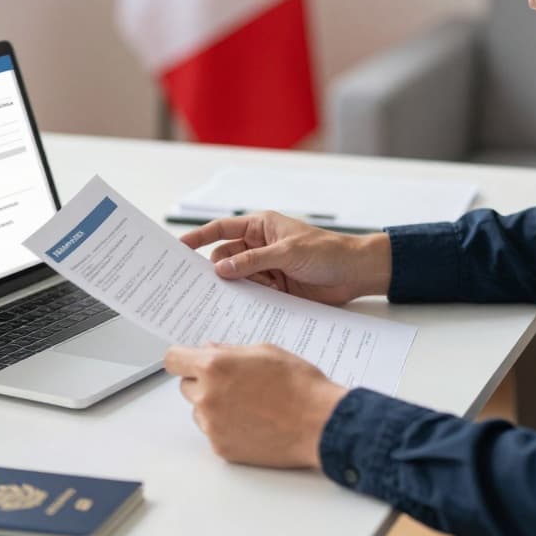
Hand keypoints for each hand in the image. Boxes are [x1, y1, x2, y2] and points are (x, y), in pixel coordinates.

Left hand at [165, 343, 347, 467]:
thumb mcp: (265, 351)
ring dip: (214, 406)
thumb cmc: (299, 385)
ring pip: (199, 411)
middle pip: (186, 386)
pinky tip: (253, 422)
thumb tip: (208, 349)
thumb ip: (230, 350)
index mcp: (215, 366)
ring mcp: (212, 425)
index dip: (183, 358)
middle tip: (234, 383)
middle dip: (203, 382)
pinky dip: (226, 428)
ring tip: (248, 405)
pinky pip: (213, 432)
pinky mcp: (221, 447)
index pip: (174, 359)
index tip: (190, 361)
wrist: (320, 424)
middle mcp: (207, 396)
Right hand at [179, 212, 390, 305]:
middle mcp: (260, 247)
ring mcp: (267, 269)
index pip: (222, 229)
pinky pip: (253, 295)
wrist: (356, 274)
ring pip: (237, 279)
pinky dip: (247, 301)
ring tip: (218, 300)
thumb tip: (220, 268)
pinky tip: (240, 308)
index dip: (199, 237)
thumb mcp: (288, 253)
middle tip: (197, 284)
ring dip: (232, 288)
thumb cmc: (328, 252)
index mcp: (261, 227)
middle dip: (215, 270)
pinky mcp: (276, 290)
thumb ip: (253, 261)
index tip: (179, 247)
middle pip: (225, 258)